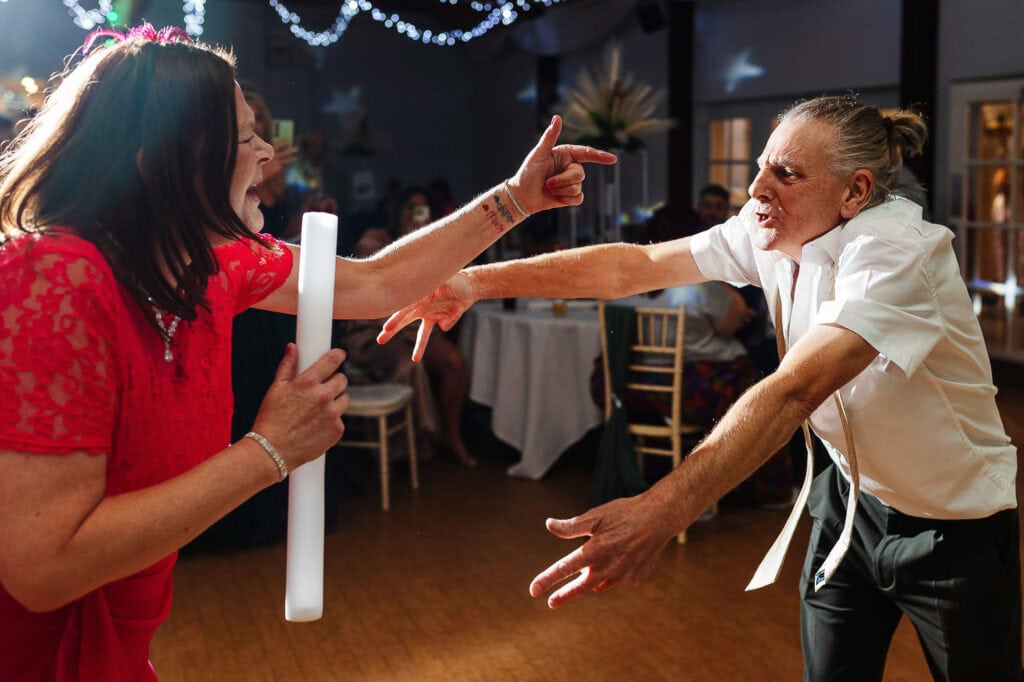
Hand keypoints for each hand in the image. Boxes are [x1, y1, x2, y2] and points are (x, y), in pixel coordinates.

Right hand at [251, 344, 349, 469]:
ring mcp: (332, 414)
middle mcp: (323, 397)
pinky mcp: (337, 430)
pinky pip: (340, 419)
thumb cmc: (271, 419)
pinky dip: (332, 420)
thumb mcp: (275, 389)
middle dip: (334, 381)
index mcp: (308, 383)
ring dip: (335, 401)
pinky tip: (316, 425)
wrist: (272, 451)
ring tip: (318, 410)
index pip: (332, 361)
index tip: (340, 355)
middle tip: (323, 388)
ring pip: (344, 399)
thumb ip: (287, 366)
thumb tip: (292, 347)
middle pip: (342, 380)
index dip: (338, 356)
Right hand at [377, 271, 475, 361]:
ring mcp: (432, 316)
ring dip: (419, 347)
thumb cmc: (454, 279)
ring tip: (415, 359)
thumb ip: (437, 293)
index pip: (404, 309)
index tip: (386, 328)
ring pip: (423, 334)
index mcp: (419, 297)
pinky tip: (456, 310)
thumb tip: (435, 311)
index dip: (396, 319)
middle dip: (392, 331)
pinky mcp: (443, 322)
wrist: (470, 285)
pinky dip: (451, 320)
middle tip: (380, 340)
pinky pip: (445, 326)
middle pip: (404, 321)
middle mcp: (422, 308)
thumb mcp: (444, 280)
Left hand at [509, 115, 617, 214]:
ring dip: (560, 190)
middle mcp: (571, 166)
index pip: (587, 153)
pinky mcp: (570, 196)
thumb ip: (549, 136)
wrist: (522, 195)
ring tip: (548, 189)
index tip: (613, 159)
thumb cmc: (528, 172)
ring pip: (577, 187)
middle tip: (547, 183)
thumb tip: (557, 117)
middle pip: (580, 174)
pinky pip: (577, 199)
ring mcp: (571, 182)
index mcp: (566, 154)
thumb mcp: (538, 153)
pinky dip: (565, 200)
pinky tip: (555, 198)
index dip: (600, 156)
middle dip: (562, 180)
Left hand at [529, 492, 679, 608]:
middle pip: (581, 587)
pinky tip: (618, 559)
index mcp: (596, 550)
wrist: (661, 517)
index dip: (547, 579)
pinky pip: (618, 579)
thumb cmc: (626, 513)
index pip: (565, 568)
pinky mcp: (637, 578)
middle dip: (564, 596)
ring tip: (584, 574)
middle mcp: (609, 566)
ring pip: (600, 584)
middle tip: (551, 602)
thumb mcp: (597, 515)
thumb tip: (549, 525)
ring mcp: (625, 575)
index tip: (534, 590)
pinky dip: (612, 573)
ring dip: (590, 580)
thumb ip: (572, 526)